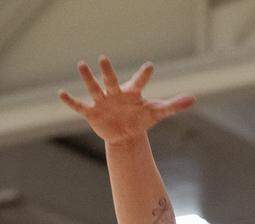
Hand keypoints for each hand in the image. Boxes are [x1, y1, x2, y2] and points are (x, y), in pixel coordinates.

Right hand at [59, 56, 194, 145]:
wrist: (126, 133)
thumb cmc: (141, 118)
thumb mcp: (157, 112)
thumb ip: (173, 105)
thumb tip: (193, 99)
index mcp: (131, 92)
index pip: (139, 81)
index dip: (144, 75)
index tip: (150, 67)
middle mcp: (115, 93)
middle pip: (111, 79)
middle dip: (107, 71)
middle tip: (104, 58)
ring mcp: (103, 101)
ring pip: (94, 88)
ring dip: (88, 78)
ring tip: (81, 64)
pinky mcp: (92, 112)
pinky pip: (80, 106)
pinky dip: (70, 101)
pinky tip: (61, 93)